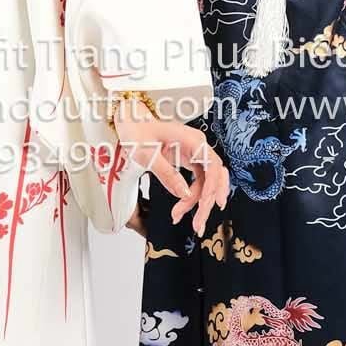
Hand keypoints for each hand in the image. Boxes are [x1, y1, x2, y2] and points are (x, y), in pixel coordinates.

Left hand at [112, 104, 228, 237]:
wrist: (131, 121)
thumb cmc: (137, 131)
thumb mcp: (148, 155)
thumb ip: (167, 174)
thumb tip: (184, 194)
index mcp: (193, 140)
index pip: (213, 166)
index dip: (212, 187)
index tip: (205, 205)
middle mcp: (199, 146)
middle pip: (214, 177)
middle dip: (207, 202)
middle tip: (197, 224)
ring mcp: (196, 153)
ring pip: (207, 183)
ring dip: (198, 203)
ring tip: (179, 217)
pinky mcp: (190, 160)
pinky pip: (198, 181)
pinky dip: (192, 197)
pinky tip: (181, 209)